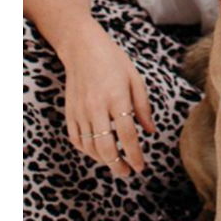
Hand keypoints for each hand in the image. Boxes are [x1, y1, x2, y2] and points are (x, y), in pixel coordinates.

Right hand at [59, 20, 154, 175]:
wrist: (82, 48)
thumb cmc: (112, 61)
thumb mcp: (135, 79)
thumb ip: (143, 107)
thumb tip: (151, 132)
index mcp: (117, 97)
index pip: (127, 135)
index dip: (135, 155)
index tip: (141, 167)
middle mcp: (96, 107)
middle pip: (106, 147)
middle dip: (118, 165)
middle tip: (128, 172)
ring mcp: (80, 110)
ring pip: (90, 147)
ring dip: (103, 160)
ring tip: (115, 163)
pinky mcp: (70, 112)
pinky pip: (77, 139)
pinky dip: (87, 151)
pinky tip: (97, 152)